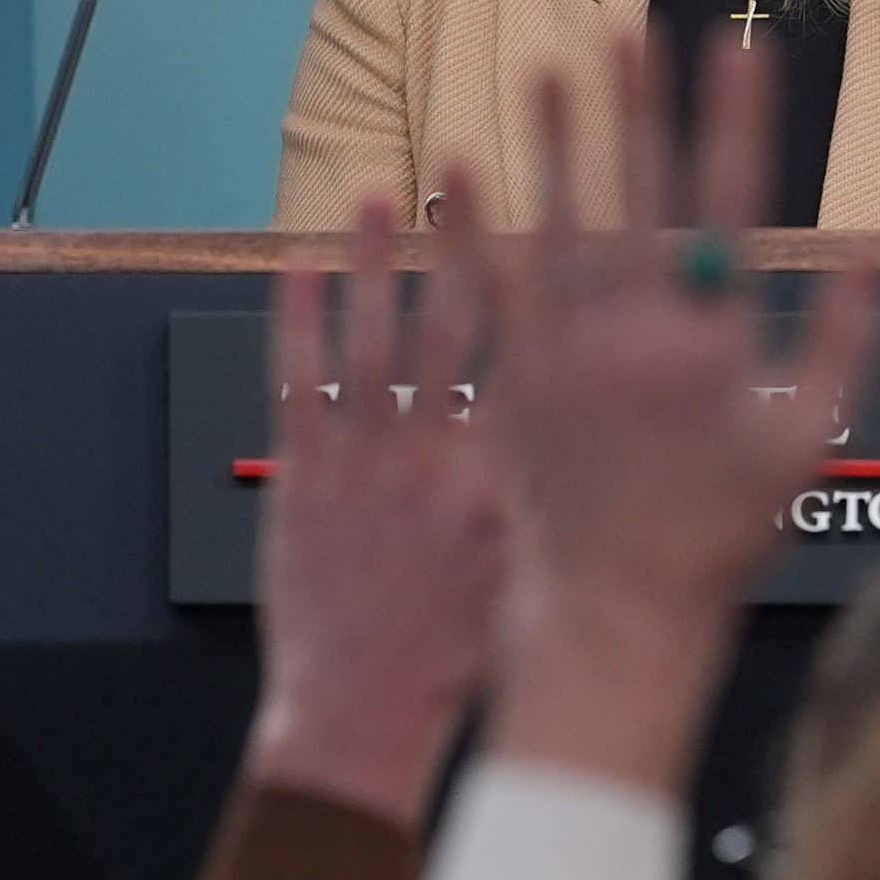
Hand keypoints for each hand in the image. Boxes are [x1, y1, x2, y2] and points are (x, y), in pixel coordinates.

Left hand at [244, 199, 508, 828]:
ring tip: (381, 195)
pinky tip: (299, 263)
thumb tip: (582, 422)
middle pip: (457, 327)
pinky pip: (297, 379)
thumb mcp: (528, 569)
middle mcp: (438, 460)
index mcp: (504, 482)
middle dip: (466, 241)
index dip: (545, 283)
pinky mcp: (303, 475)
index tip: (562, 213)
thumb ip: (547, 490)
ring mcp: (365, 464)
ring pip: (373, 338)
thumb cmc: (455, 656)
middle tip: (474, 165)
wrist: (362, 714)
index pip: (529, 361)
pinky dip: (297, 317)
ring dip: (375, 261)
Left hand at [455, 45, 879, 792]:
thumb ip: (846, 341)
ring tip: (549, 61)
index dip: (735, 116)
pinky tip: (458, 160)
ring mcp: (566, 355)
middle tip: (633, 24)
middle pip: (638, 191)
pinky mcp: (511, 381)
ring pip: (561, 221)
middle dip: (637, 102)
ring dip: (555, 139)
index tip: (739, 46)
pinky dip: (472, 224)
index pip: (731, 201)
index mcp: (715, 341)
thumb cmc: (724, 533)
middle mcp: (636, 333)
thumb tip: (875, 250)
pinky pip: (487, 287)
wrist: (618, 609)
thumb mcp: (809, 442)